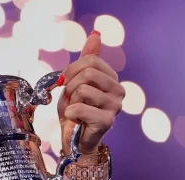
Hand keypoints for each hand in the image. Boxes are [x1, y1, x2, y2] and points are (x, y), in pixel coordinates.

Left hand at [58, 31, 124, 154]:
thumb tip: (96, 34)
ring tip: (75, 110)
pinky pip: (79, 108)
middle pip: (87, 73)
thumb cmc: (75, 110)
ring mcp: (115, 106)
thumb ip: (87, 59)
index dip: (71, 70)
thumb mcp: (77, 81)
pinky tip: (75, 120)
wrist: (73, 140)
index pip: (90, 60)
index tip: (66, 82)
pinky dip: (70, 114)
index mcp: (112, 78)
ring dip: (70, 101)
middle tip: (70, 99)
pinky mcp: (107, 121)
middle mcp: (119, 90)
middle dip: (70, 86)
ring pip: (82, 90)